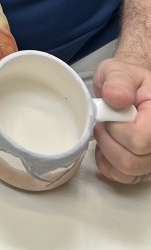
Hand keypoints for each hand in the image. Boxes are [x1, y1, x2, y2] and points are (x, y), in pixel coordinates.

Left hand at [93, 57, 150, 183]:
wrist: (132, 89)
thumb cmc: (128, 81)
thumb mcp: (120, 71)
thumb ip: (118, 82)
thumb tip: (116, 98)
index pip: (138, 139)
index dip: (116, 128)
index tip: (109, 112)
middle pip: (131, 161)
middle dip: (108, 139)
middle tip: (105, 121)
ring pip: (126, 171)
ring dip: (107, 150)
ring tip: (107, 130)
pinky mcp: (145, 168)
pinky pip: (123, 177)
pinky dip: (108, 163)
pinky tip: (108, 145)